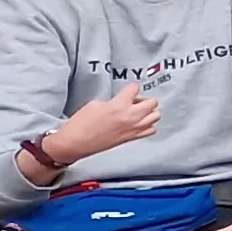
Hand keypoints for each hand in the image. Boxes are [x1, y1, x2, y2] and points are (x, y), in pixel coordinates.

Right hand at [48, 84, 162, 161]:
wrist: (75, 143)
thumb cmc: (80, 125)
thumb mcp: (95, 104)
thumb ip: (113, 100)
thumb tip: (121, 102)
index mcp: (119, 105)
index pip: (135, 88)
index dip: (131, 87)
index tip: (129, 89)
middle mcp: (130, 117)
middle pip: (152, 102)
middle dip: (145, 98)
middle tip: (135, 100)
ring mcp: (133, 128)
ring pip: (156, 116)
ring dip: (150, 111)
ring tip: (139, 111)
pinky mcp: (132, 138)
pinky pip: (151, 130)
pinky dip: (149, 125)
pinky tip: (140, 123)